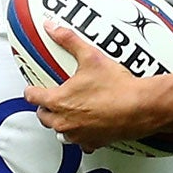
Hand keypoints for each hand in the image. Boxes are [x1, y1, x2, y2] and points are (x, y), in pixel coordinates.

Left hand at [23, 23, 161, 151]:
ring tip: (68, 114)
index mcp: (59, 101)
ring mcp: (78, 135)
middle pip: (44, 117)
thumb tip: (54, 29)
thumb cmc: (117, 88)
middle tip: (51, 100)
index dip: (32, 91)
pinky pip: (80, 143)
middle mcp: (65, 121)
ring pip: (60, 132)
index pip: (33, 97)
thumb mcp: (91, 57)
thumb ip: (69, 41)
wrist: (140, 107)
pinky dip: (81, 136)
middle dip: (45, 108)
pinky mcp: (93, 142)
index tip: (33, 89)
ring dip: (61, 123)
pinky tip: (88, 127)